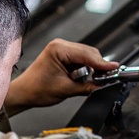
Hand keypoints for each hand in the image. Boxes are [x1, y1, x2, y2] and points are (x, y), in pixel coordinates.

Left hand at [4, 39, 118, 114]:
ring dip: (90, 68)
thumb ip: (87, 86)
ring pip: (86, 56)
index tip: (114, 69)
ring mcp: (61, 49)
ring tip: (87, 81)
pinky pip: (81, 59)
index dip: (102, 63)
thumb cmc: (37, 89)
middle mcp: (60, 45)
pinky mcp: (63, 55)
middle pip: (89, 52)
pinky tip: (81, 77)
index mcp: (58, 49)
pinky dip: (85, 68)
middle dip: (97, 66)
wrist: (24, 93)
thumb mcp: (66, 90)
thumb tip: (103, 85)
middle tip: (104, 79)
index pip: (87, 54)